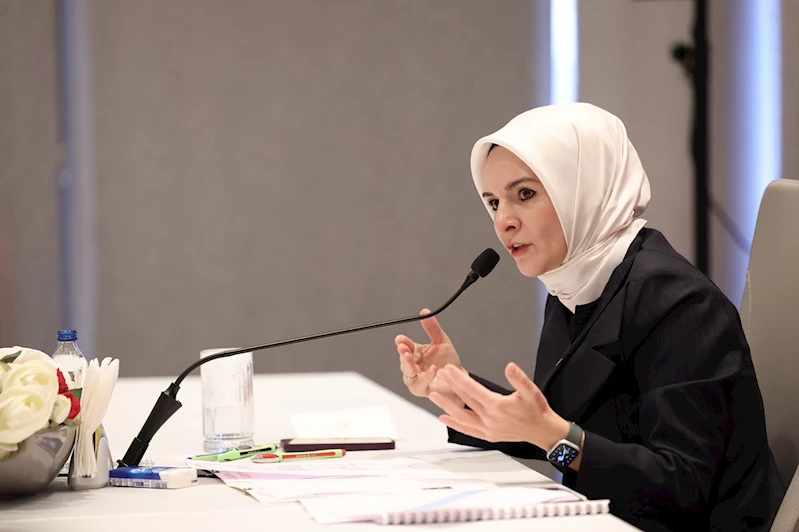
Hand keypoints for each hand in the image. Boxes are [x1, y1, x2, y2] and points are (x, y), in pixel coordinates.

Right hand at [395, 309, 462, 403]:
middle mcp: (414, 367)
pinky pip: (420, 385)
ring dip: (408, 365)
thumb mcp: (442, 341)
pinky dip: (425, 378)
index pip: (405, 346)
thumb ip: (433, 328)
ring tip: (411, 356)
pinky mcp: (424, 390)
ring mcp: (417, 380)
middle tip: (403, 347)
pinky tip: (432, 369)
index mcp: (416, 354)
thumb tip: (424, 312)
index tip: (400, 339)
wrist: (460, 379)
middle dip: (403, 353)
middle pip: (404, 360)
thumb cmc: (449, 362)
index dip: (402, 342)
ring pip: (408, 374)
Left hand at [429, 362, 569, 451]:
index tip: (448, 369)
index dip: (458, 378)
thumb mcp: (532, 392)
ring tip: (433, 396)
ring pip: (461, 417)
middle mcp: (489, 419)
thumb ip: (520, 379)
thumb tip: (510, 367)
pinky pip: (467, 430)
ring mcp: (487, 429)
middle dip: (450, 386)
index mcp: (497, 406)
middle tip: (439, 375)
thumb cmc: (537, 411)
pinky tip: (444, 418)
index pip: (472, 389)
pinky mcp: (488, 435)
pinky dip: (455, 424)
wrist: (543, 431)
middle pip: (464, 401)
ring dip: (446, 406)